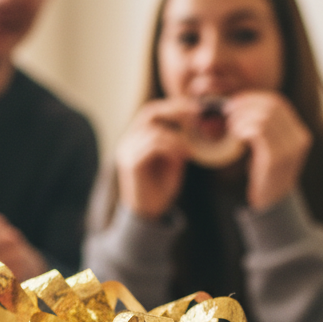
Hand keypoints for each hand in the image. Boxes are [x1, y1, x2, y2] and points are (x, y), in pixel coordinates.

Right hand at [114, 98, 198, 219]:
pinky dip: (171, 147)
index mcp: (136, 138)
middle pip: (149, 113)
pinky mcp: (131, 163)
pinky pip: (152, 145)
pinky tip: (182, 156)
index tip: (195, 107)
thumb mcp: (173, 161)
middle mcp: (128, 141)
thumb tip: (193, 125)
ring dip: (176, 137)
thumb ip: (178, 143)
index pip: (151, 111)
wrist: (148, 216)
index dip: (173, 106)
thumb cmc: (160, 190)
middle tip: (195, 117)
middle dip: (174, 111)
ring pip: (153, 130)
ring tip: (189, 149)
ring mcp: (127, 151)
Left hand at [223, 91, 311, 210]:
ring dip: (242, 117)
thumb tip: (241, 104)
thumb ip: (264, 127)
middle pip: (272, 106)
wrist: (272, 203)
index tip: (235, 102)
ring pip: (265, 117)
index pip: (278, 102)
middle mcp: (299, 138)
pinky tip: (235, 135)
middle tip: (227, 112)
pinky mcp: (277, 159)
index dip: (254, 98)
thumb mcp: (268, 147)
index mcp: (299, 133)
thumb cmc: (265, 174)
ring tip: (230, 126)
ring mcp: (291, 149)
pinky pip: (260, 132)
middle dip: (246, 105)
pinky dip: (244, 128)